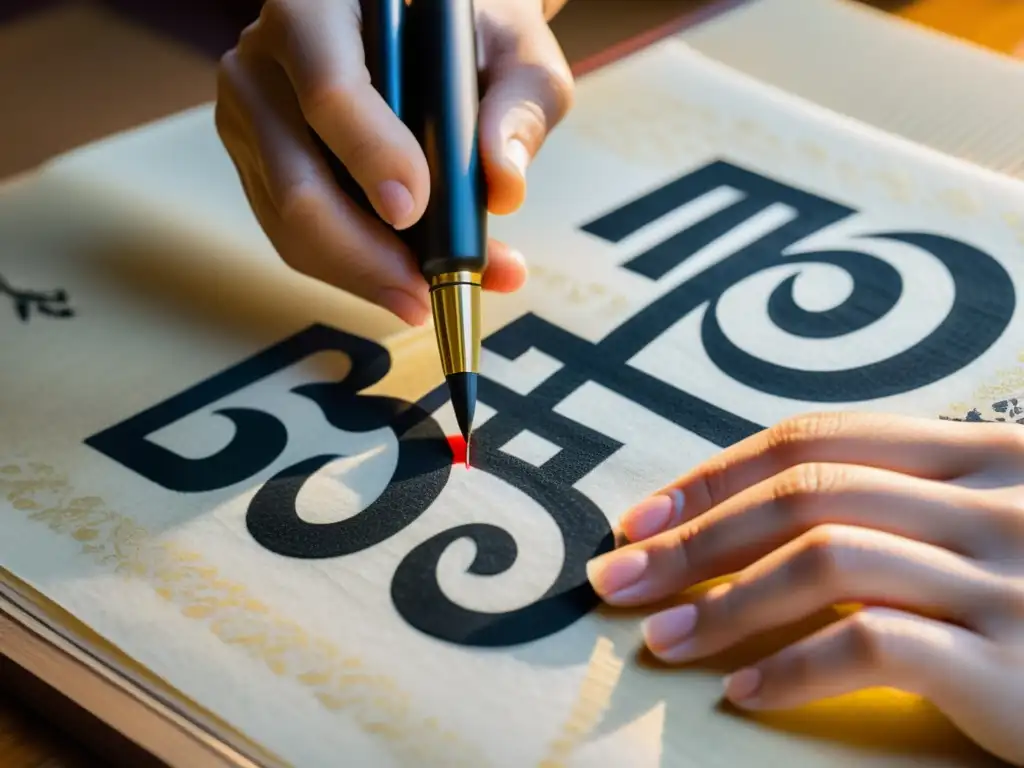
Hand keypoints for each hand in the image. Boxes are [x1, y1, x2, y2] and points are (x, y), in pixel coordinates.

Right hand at [215, 0, 572, 324]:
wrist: (425, 31)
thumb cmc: (465, 32)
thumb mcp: (515, 45)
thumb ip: (521, 103)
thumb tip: (504, 185)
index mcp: (318, 8)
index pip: (328, 88)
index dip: (368, 156)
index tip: (414, 210)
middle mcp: (265, 60)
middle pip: (295, 179)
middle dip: (364, 253)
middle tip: (425, 294)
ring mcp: (253, 118)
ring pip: (290, 223)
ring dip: (361, 275)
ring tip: (425, 299)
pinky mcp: (259, 165)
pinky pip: (293, 236)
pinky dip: (350, 270)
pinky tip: (399, 283)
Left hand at [587, 412, 1023, 764]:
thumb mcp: (985, 527)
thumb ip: (898, 504)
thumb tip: (749, 516)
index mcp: (980, 452)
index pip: (815, 440)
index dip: (714, 475)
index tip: (642, 517)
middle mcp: (995, 499)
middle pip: (805, 493)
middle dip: (694, 536)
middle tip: (618, 576)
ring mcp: (1010, 578)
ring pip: (829, 559)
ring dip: (724, 603)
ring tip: (661, 640)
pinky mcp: (1018, 665)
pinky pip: (875, 645)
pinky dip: (793, 669)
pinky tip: (744, 695)